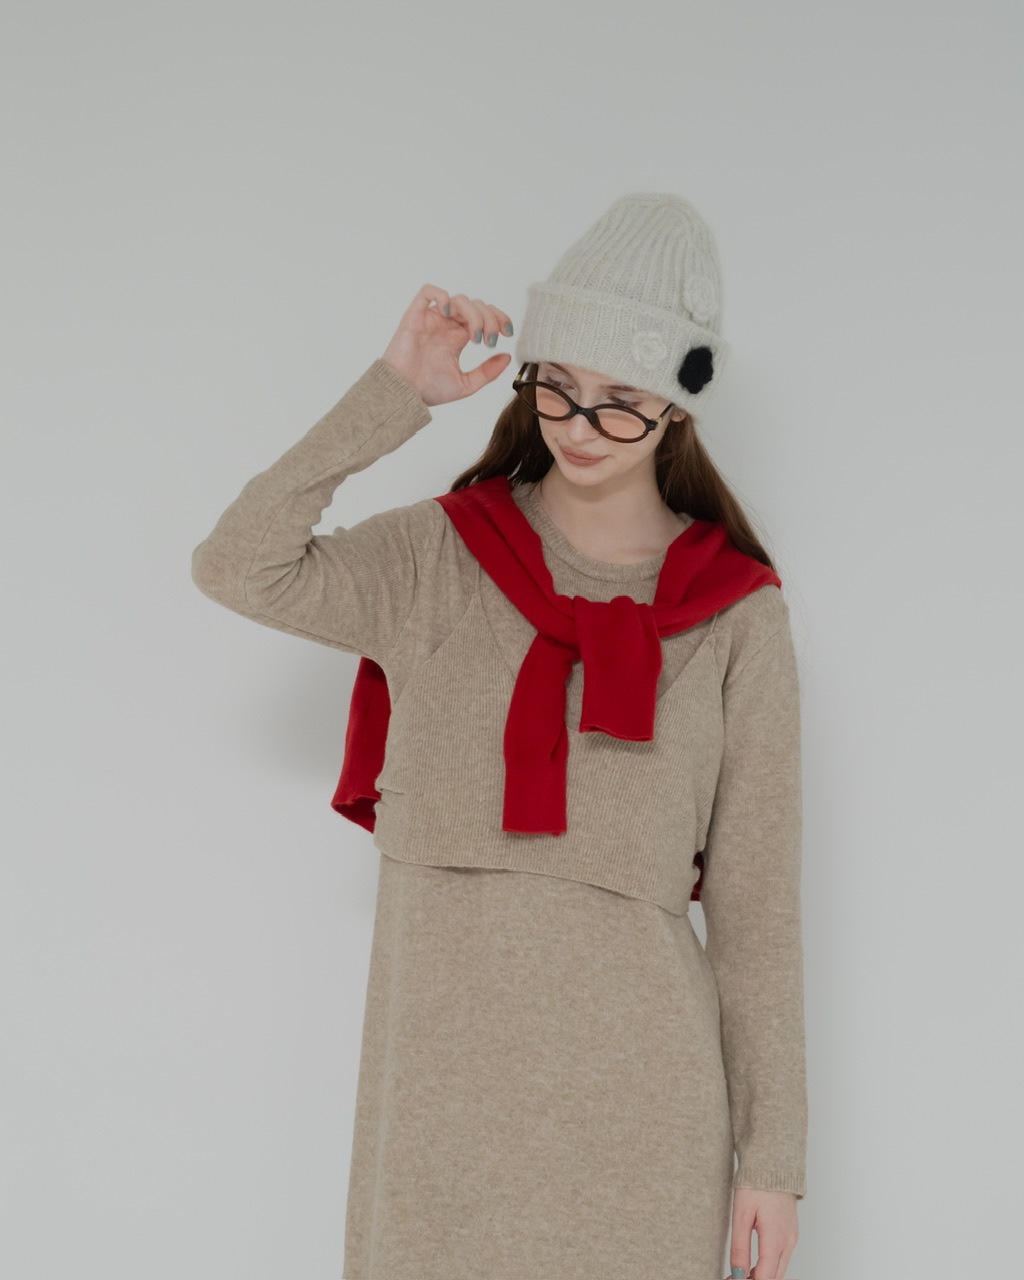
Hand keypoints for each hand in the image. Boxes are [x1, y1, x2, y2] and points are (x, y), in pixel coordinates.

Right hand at [381, 283, 513, 407]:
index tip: (507, 334)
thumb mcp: (466, 384)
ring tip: (475, 336)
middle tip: (490, 340)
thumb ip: (487, 372)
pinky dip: (442, 295)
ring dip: (474, 314)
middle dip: (490, 319)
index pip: (484, 316)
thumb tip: (507, 357)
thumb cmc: (428, 390)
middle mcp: (446, 325)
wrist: (404, 394)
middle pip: (476, 305)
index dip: (499, 319)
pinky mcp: (415, 316)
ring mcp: (432, 319)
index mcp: (458, 337)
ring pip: (459, 299)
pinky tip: (449, 313)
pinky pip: (427, 292)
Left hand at [729, 1187, 798, 1277]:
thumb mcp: (741, 1215)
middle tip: (733, 1277)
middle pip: (774, 1277)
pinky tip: (754, 1263)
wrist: (774, 1165)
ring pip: (779, 1270)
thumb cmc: (756, 1186)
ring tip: (740, 1272)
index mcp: (775, 1239)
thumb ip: (740, 1247)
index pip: (765, 1277)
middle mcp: (788, 1242)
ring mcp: (792, 1238)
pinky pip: (782, 1258)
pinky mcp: (792, 1233)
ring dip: (762, 1276)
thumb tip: (737, 1272)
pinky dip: (769, 1266)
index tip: (732, 1279)